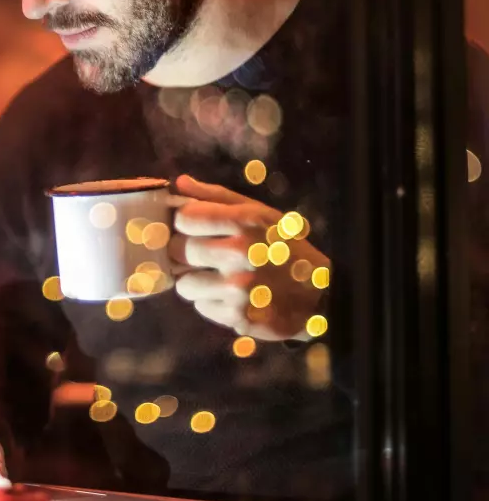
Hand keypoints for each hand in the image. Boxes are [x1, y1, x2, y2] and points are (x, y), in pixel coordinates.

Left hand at [168, 174, 328, 340]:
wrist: (322, 296)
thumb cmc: (286, 248)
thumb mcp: (261, 214)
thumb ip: (217, 197)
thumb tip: (180, 184)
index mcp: (245, 222)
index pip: (184, 218)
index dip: (183, 224)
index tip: (190, 229)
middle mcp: (240, 253)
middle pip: (178, 251)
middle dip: (184, 253)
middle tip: (203, 256)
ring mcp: (237, 288)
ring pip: (184, 284)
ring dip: (196, 282)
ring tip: (218, 279)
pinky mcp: (237, 316)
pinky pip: (201, 307)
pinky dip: (211, 303)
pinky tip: (231, 297)